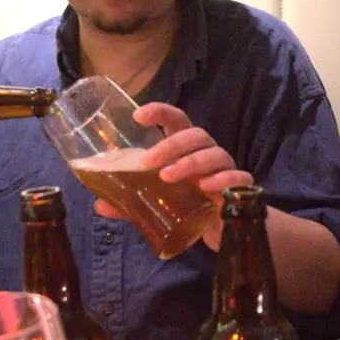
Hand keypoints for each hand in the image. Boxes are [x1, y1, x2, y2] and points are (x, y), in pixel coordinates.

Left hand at [91, 102, 251, 250]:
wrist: (226, 227)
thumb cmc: (191, 203)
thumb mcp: (158, 201)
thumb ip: (131, 202)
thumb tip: (99, 204)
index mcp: (186, 149)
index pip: (176, 120)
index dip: (160, 112)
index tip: (138, 115)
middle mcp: (207, 153)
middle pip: (194, 134)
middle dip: (171, 144)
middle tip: (149, 160)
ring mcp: (225, 169)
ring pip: (214, 153)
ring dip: (189, 162)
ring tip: (167, 177)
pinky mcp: (240, 188)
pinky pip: (237, 176)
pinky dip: (222, 179)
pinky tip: (206, 188)